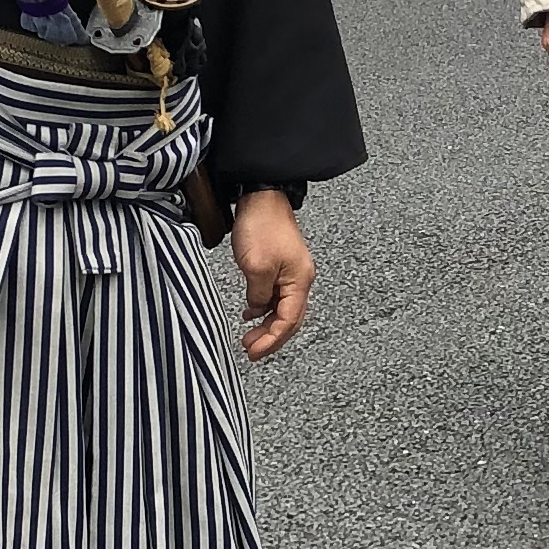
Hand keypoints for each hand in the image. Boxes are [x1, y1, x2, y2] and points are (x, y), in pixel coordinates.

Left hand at [232, 188, 315, 361]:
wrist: (262, 197)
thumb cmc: (262, 226)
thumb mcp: (256, 267)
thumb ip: (258, 295)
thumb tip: (257, 310)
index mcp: (299, 281)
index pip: (289, 322)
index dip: (271, 340)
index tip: (253, 352)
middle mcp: (300, 280)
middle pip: (289, 319)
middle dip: (271, 338)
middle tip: (250, 349)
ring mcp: (291, 273)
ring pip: (282, 309)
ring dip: (266, 325)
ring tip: (248, 336)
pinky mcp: (281, 266)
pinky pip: (276, 296)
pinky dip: (264, 308)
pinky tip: (251, 313)